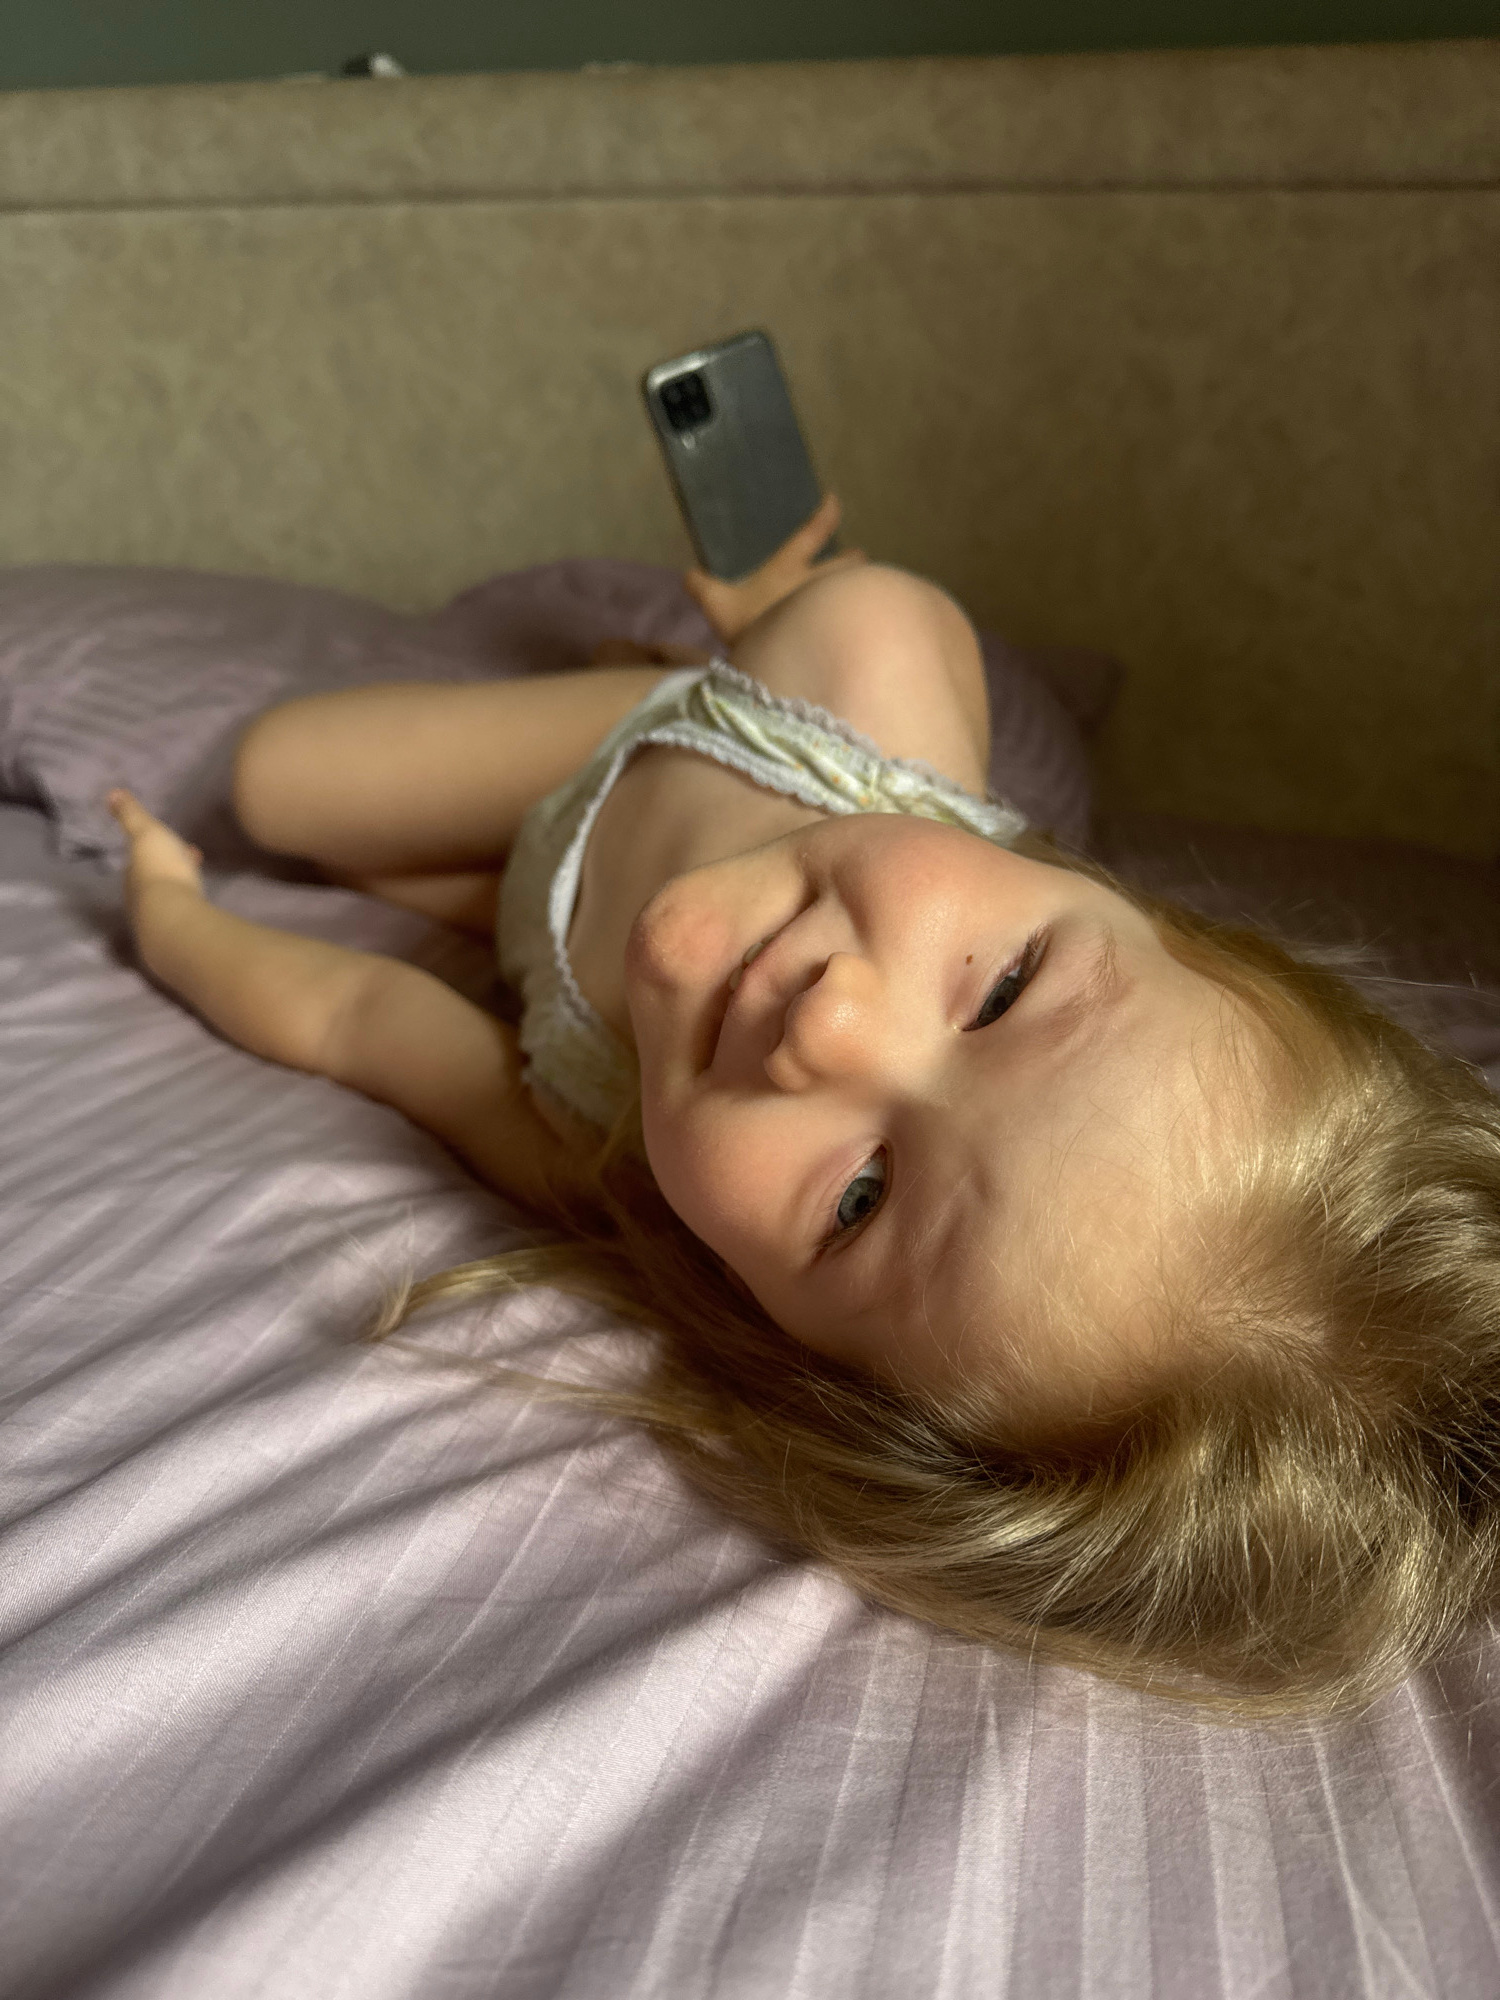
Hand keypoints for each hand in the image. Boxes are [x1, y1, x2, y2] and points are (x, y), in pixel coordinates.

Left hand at [107, 788, 203, 926]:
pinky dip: (187, 899)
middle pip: (154, 877)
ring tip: (195, 878)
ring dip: (179, 883)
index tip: (173, 846)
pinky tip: (197, 901)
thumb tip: (111, 794)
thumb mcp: (146, 832)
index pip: (140, 861)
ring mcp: (156, 914)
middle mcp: (140, 896)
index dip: (155, 851)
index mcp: (133, 872)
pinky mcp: (175, 928)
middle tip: (189, 860)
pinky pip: (181, 908)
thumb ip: (131, 815)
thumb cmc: (160, 868)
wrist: (174, 914)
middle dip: (169, 867)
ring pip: (168, 893)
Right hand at [683, 493, 865, 644]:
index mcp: (788, 569)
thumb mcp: (717, 605)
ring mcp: (837, 607)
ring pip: (859, 586)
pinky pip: (863, 614)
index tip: (834, 500)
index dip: (825, 515)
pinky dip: (865, 612)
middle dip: (852, 558)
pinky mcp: (848, 630)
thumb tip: (688, 575)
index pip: (811, 534)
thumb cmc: (752, 626)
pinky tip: (861, 623)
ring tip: (860, 588)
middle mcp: (819, 583)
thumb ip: (701, 587)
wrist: (785, 661)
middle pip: (847, 563)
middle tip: (855, 556)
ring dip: (861, 584)